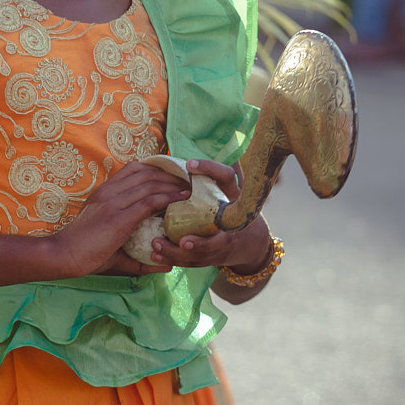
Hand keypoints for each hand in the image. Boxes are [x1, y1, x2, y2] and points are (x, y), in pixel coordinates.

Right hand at [47, 160, 189, 277]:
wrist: (63, 255)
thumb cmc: (84, 252)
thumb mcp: (112, 244)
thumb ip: (138, 253)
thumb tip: (166, 265)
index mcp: (103, 192)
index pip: (133, 170)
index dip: (156, 169)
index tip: (174, 177)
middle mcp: (108, 192)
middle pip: (145, 172)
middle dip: (170, 174)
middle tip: (188, 181)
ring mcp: (113, 202)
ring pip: (150, 184)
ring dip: (173, 185)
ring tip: (190, 189)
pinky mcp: (119, 216)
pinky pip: (149, 201)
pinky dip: (168, 198)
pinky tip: (181, 200)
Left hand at [142, 159, 271, 269]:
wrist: (250, 242)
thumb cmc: (229, 208)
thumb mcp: (228, 190)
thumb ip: (216, 172)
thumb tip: (210, 143)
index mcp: (233, 196)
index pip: (227, 178)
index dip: (211, 169)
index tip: (190, 164)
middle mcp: (232, 221)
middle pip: (221, 235)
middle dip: (201, 240)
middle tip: (181, 238)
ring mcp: (224, 241)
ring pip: (203, 251)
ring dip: (178, 251)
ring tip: (155, 244)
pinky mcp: (213, 256)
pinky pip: (192, 261)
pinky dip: (173, 259)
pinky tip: (154, 256)